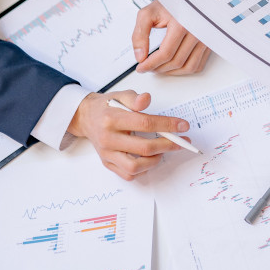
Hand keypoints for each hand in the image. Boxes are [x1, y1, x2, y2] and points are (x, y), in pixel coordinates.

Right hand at [67, 89, 190, 179]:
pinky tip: (149, 159)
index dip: (167, 125)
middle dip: (168, 145)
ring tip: (164, 151)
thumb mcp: (121, 95)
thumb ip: (135, 98)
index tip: (182, 126)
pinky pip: (127, 174)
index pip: (145, 123)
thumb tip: (147, 99)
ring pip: (135, 167)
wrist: (87, 117)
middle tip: (181, 142)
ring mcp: (107, 153)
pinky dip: (142, 170)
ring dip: (155, 160)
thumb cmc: (107, 106)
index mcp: (112, 119)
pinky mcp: (107, 163)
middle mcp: (108, 139)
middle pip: (144, 148)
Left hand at [133, 1, 210, 73]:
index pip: (166, 53)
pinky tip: (173, 66)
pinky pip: (198, 65)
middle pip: (176, 62)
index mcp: (182, 24)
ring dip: (171, 72)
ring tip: (159, 68)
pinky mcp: (209, 43)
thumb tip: (140, 56)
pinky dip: (184, 70)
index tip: (141, 67)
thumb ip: (140, 34)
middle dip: (158, 69)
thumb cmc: (172, 2)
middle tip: (148, 67)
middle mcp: (197, 32)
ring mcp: (205, 38)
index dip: (151, 64)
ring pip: (188, 67)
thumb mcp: (149, 13)